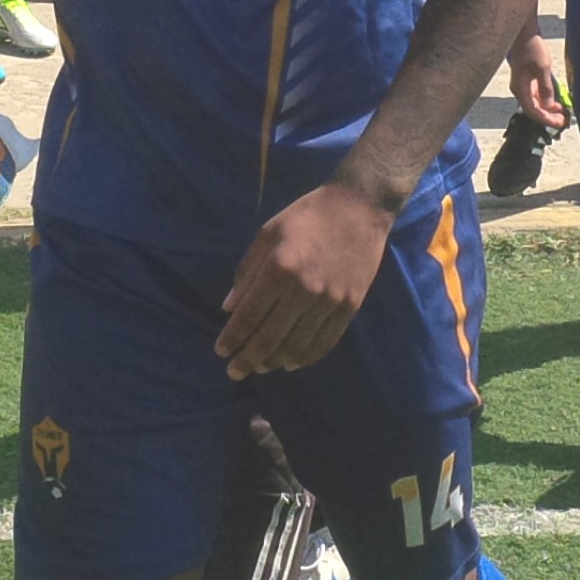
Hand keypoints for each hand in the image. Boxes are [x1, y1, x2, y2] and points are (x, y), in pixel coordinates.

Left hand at [216, 182, 393, 379]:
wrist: (358, 207)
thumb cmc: (306, 216)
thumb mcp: (268, 234)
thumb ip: (247, 272)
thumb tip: (229, 308)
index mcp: (279, 269)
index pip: (249, 316)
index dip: (233, 338)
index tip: (221, 351)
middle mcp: (303, 290)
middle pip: (270, 338)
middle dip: (247, 360)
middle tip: (234, 372)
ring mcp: (329, 301)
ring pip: (296, 346)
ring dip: (274, 362)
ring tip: (261, 368)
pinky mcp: (350, 306)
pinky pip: (325, 342)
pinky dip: (306, 358)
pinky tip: (292, 363)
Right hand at [508, 28, 564, 126]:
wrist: (524, 32)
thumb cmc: (531, 47)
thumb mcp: (542, 67)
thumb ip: (545, 87)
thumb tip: (549, 106)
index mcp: (520, 88)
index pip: (533, 111)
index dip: (546, 119)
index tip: (560, 123)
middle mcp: (519, 89)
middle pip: (534, 109)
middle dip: (549, 117)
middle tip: (564, 121)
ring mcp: (523, 84)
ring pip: (535, 103)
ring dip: (548, 109)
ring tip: (563, 113)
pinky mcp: (527, 79)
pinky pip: (536, 95)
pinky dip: (547, 100)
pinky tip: (556, 101)